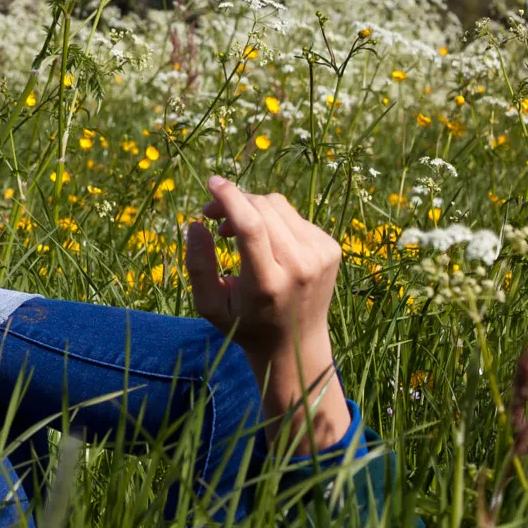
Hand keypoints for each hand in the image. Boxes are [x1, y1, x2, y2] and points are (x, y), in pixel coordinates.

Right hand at [185, 176, 349, 449]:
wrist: (298, 344)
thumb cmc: (245, 324)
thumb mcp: (210, 305)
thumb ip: (198, 265)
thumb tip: (196, 224)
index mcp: (268, 284)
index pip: (251, 227)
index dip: (230, 199)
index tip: (211, 182)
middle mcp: (300, 267)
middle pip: (263, 210)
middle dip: (234, 202)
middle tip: (212, 216)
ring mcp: (320, 256)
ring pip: (278, 206)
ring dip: (251, 208)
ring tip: (233, 231)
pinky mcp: (331, 248)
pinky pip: (294, 216)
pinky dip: (272, 220)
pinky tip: (264, 242)